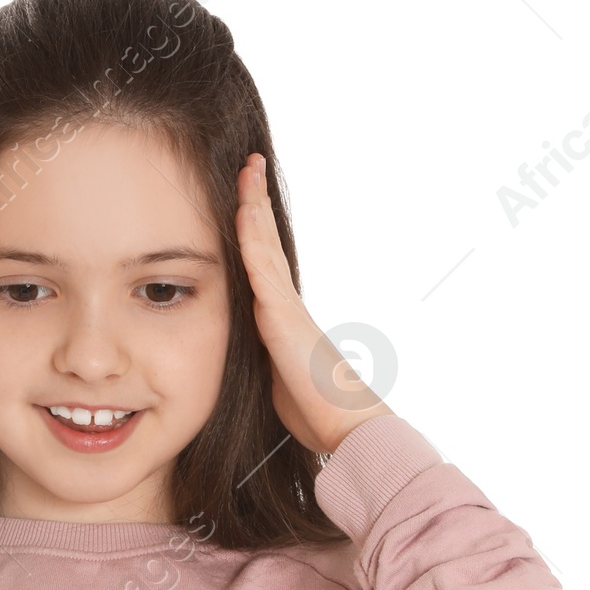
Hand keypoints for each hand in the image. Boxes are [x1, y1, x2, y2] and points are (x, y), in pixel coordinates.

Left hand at [235, 152, 392, 455]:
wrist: (345, 423)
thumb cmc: (315, 410)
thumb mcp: (277, 380)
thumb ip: (265, 361)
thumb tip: (256, 363)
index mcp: (282, 316)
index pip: (262, 262)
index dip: (253, 229)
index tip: (246, 198)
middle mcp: (284, 302)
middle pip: (265, 241)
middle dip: (255, 202)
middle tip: (250, 165)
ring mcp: (285, 305)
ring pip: (263, 244)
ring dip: (254, 204)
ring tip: (248, 169)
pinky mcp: (282, 315)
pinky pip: (261, 268)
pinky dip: (251, 237)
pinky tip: (244, 211)